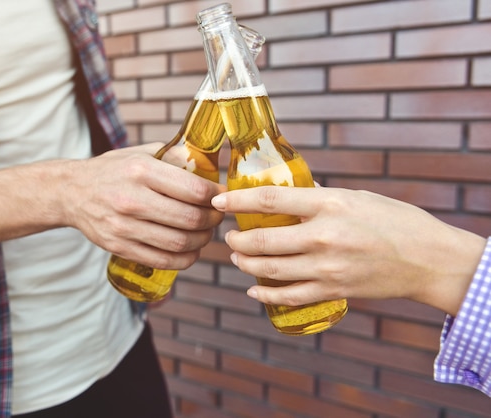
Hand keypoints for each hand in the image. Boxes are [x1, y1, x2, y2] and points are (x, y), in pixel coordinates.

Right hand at [64, 143, 225, 269]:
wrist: (71, 192)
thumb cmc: (113, 170)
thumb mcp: (140, 153)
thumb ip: (174, 156)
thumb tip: (210, 164)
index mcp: (141, 171)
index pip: (194, 190)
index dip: (216, 196)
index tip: (222, 197)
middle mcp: (132, 199)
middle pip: (190, 219)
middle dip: (212, 220)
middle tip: (217, 217)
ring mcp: (124, 226)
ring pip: (179, 242)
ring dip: (202, 241)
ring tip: (205, 233)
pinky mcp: (119, 246)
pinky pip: (162, 260)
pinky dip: (184, 259)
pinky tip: (191, 251)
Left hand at [211, 186, 485, 315]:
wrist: (427, 259)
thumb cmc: (393, 220)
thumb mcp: (354, 197)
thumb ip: (317, 198)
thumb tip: (285, 194)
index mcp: (329, 204)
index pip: (270, 199)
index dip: (237, 200)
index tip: (217, 200)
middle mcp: (323, 236)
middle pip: (263, 240)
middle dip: (237, 240)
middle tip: (229, 237)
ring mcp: (327, 268)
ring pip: (269, 270)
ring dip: (246, 264)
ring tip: (238, 257)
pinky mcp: (332, 290)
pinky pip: (288, 296)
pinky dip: (265, 294)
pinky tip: (254, 289)